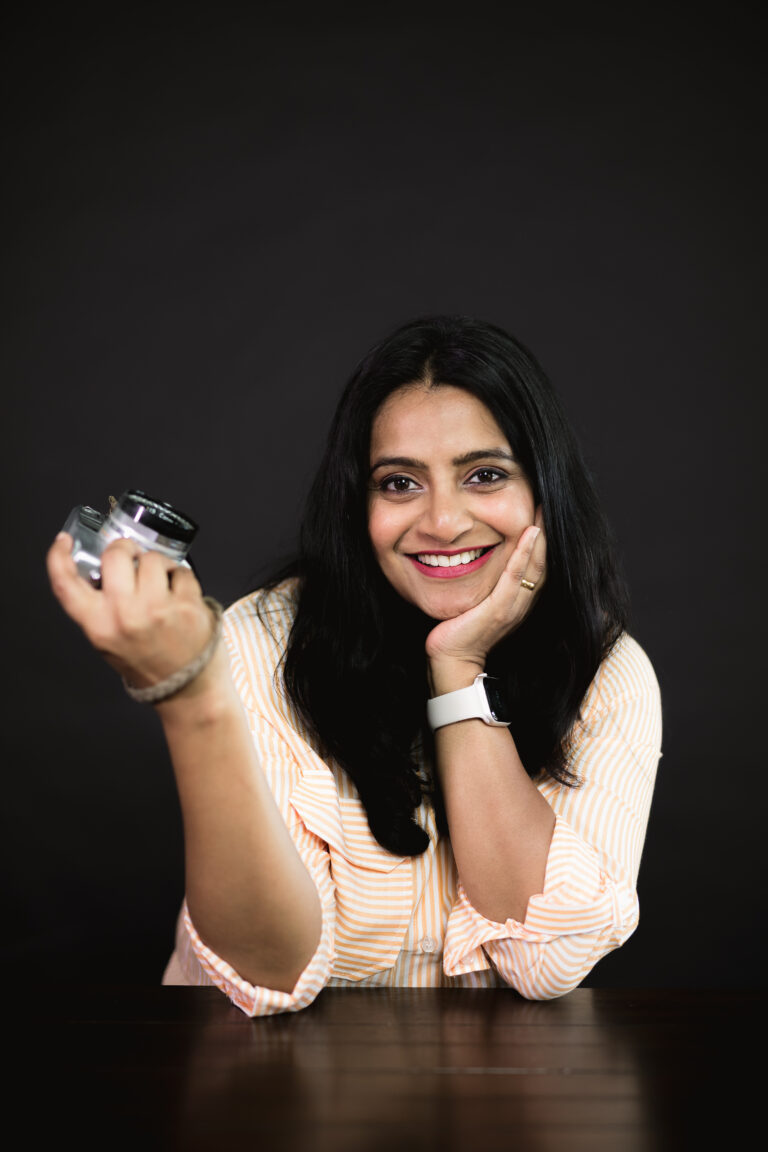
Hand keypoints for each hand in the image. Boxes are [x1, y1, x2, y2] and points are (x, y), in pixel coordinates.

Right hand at [46, 533, 220, 696]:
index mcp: (99, 625)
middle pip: (115, 555)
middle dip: (124, 550)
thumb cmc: (148, 664)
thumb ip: (99, 608)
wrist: (188, 690)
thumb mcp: (108, 641)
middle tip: (131, 558)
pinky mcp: (188, 606)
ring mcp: (158, 609)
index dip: (59, 557)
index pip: (67, 584)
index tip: (64, 542)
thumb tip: (101, 569)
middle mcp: (125, 615)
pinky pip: (182, 571)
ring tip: (161, 584)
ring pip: (152, 558)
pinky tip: (180, 595)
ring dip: (158, 565)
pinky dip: (182, 578)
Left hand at [425, 512, 546, 688]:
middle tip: (546, 501)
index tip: (541, 510)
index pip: (537, 563)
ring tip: (544, 508)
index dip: (542, 537)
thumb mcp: (476, 600)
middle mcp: (521, 602)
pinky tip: (529, 532)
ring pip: (536, 565)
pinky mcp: (500, 610)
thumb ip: (485, 582)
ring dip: (541, 535)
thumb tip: (475, 554)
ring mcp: (513, 606)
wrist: (451, 660)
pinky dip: (524, 553)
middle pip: (543, 560)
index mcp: (518, 600)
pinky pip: (515, 576)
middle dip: (547, 530)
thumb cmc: (457, 630)